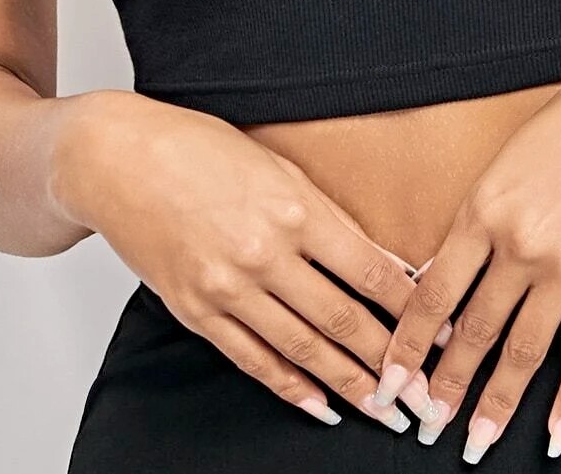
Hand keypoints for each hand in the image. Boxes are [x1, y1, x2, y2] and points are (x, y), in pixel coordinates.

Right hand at [54, 92, 446, 434]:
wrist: (118, 159)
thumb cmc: (200, 148)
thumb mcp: (278, 167)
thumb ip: (329, 219)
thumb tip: (382, 264)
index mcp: (295, 208)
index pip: (370, 272)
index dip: (412, 310)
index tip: (443, 333)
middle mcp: (265, 253)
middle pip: (342, 321)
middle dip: (390, 363)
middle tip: (425, 394)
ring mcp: (228, 287)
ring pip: (303, 350)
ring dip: (349, 386)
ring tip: (385, 411)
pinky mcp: (196, 311)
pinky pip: (253, 360)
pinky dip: (290, 388)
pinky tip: (320, 406)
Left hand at [371, 34, 560, 459]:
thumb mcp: (509, 158)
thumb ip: (481, 215)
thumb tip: (448, 274)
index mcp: (484, 207)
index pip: (432, 294)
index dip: (408, 347)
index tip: (389, 382)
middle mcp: (520, 243)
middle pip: (472, 332)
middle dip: (444, 387)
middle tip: (423, 426)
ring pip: (522, 351)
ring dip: (496, 404)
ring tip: (477, 443)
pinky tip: (556, 434)